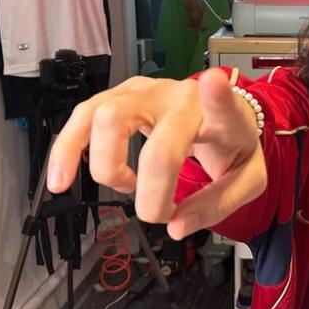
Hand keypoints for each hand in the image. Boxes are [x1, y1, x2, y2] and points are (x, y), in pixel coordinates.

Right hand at [46, 68, 264, 239]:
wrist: (220, 117)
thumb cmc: (231, 145)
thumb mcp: (247, 180)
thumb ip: (217, 205)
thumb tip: (175, 226)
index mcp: (221, 116)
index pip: (221, 103)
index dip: (216, 95)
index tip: (214, 82)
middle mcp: (180, 97)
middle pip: (155, 139)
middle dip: (147, 186)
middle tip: (158, 209)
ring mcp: (146, 92)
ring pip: (105, 116)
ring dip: (104, 165)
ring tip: (125, 188)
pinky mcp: (120, 97)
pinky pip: (83, 117)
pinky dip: (66, 150)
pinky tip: (60, 180)